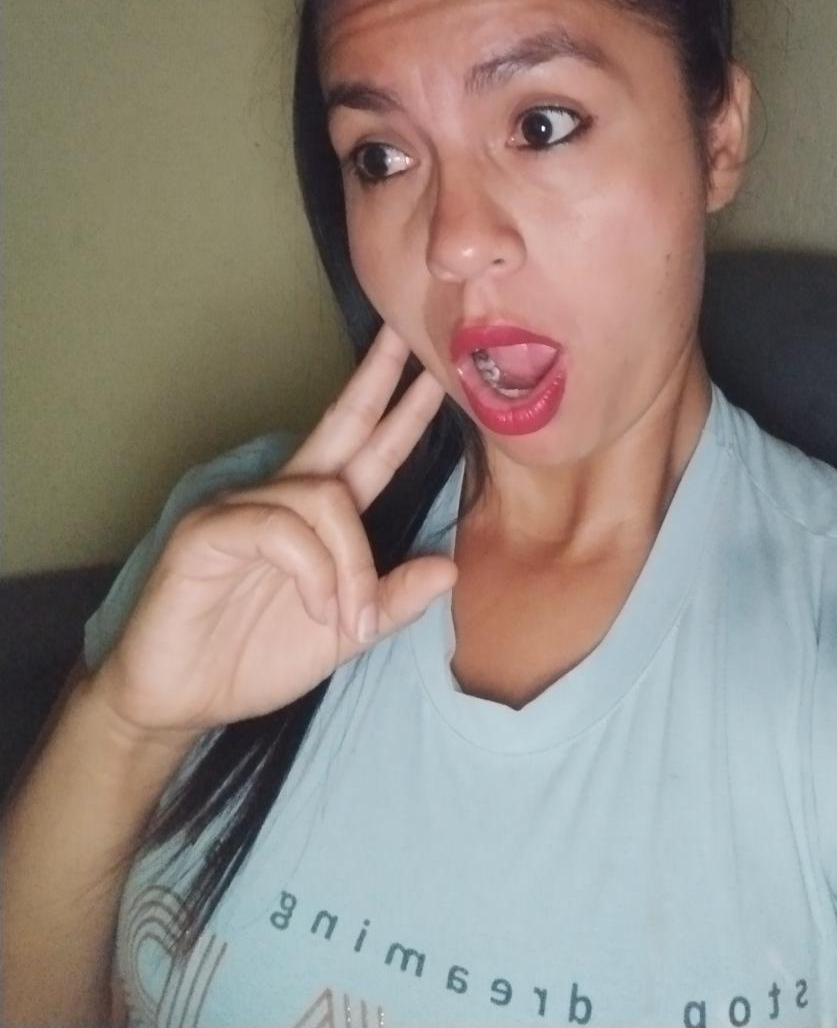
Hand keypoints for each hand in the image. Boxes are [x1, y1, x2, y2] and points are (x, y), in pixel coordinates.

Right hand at [91, 325, 456, 737]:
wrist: (180, 703)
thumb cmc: (254, 659)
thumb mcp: (343, 635)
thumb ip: (391, 603)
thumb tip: (451, 567)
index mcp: (316, 517)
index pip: (367, 449)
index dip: (400, 412)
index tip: (433, 373)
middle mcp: (280, 498)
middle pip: (339, 425)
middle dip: (375, 381)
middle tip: (404, 338)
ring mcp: (240, 508)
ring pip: (325, 498)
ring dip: (352, 565)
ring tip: (348, 620)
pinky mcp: (207, 532)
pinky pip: (280, 529)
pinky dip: (314, 571)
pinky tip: (318, 607)